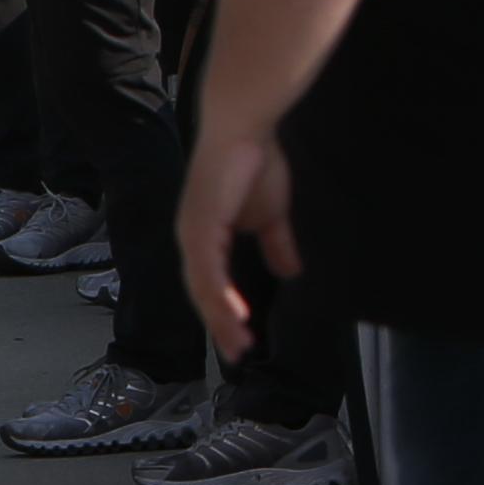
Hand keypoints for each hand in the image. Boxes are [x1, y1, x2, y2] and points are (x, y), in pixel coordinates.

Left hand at [178, 118, 300, 362]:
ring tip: (239, 343)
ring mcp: (193, 232)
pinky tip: (233, 313)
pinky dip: (218, 293)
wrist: (245, 129)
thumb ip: (276, 243)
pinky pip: (207, 267)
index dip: (224, 314)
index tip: (241, 342)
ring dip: (221, 317)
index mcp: (206, 238)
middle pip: (201, 293)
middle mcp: (193, 238)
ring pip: (202, 287)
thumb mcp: (270, 216)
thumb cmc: (255, 165)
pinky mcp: (200, 223)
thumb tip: (290, 271)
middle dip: (219, 325)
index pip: (211, 285)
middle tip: (237, 354)